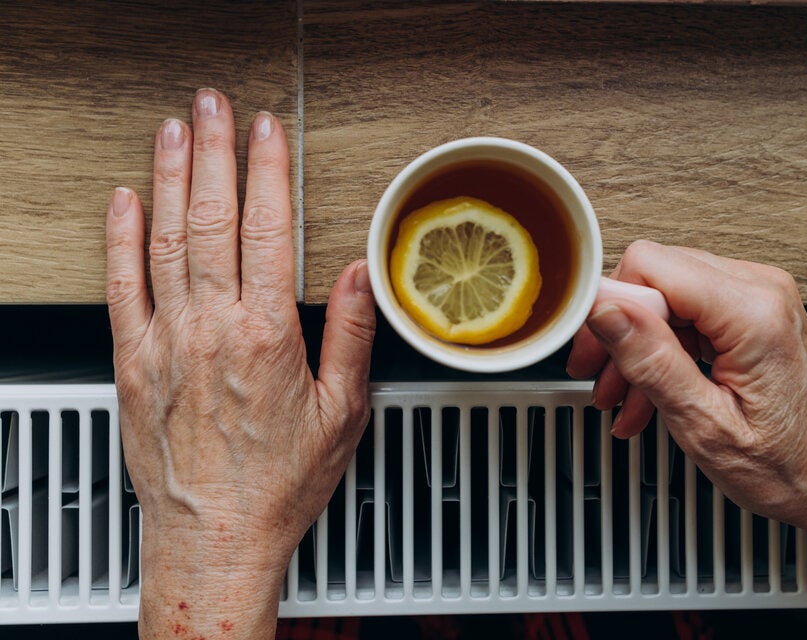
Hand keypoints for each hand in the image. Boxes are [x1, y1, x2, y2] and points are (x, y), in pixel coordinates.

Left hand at [105, 89, 375, 638]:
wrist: (213, 535)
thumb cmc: (278, 482)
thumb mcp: (341, 413)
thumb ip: (351, 336)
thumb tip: (359, 275)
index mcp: (267, 336)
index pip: (268, 230)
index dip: (267, 171)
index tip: (268, 131)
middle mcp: (211, 329)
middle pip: (213, 220)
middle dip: (215, 154)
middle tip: (214, 107)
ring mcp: (165, 342)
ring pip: (165, 240)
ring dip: (171, 179)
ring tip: (175, 132)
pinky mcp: (132, 362)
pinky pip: (120, 287)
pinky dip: (120, 238)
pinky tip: (126, 201)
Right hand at [567, 240, 806, 525]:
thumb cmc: (791, 465)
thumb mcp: (706, 425)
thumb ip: (652, 360)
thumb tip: (607, 310)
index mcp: (752, 313)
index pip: (650, 265)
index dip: (611, 305)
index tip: (591, 347)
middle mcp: (761, 290)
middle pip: (655, 275)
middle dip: (618, 330)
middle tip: (599, 376)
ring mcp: (759, 296)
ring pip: (666, 295)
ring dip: (637, 346)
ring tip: (623, 397)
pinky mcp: (754, 310)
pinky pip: (688, 311)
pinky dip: (663, 349)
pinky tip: (649, 392)